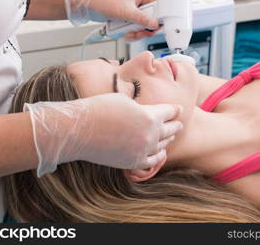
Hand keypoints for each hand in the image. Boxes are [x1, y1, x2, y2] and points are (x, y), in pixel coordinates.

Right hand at [25, 93, 182, 176]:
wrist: (80, 130)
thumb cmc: (98, 109)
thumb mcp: (123, 98)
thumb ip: (138, 104)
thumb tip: (141, 103)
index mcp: (150, 116)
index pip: (169, 112)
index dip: (174, 109)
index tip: (178, 109)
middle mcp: (150, 134)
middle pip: (169, 129)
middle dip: (175, 124)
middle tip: (179, 123)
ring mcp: (142, 150)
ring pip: (162, 145)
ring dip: (168, 140)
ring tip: (171, 136)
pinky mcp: (132, 162)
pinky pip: (151, 162)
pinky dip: (158, 157)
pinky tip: (160, 154)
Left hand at [64, 0, 159, 40]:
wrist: (90, 6)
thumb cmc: (105, 1)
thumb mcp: (127, 12)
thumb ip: (143, 19)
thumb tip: (155, 25)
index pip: (160, 4)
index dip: (161, 16)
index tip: (158, 25)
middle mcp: (141, 2)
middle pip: (153, 18)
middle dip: (146, 28)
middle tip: (141, 32)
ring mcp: (135, 11)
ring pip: (145, 26)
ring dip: (138, 33)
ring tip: (130, 34)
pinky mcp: (129, 19)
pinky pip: (137, 28)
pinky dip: (133, 33)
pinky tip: (126, 34)